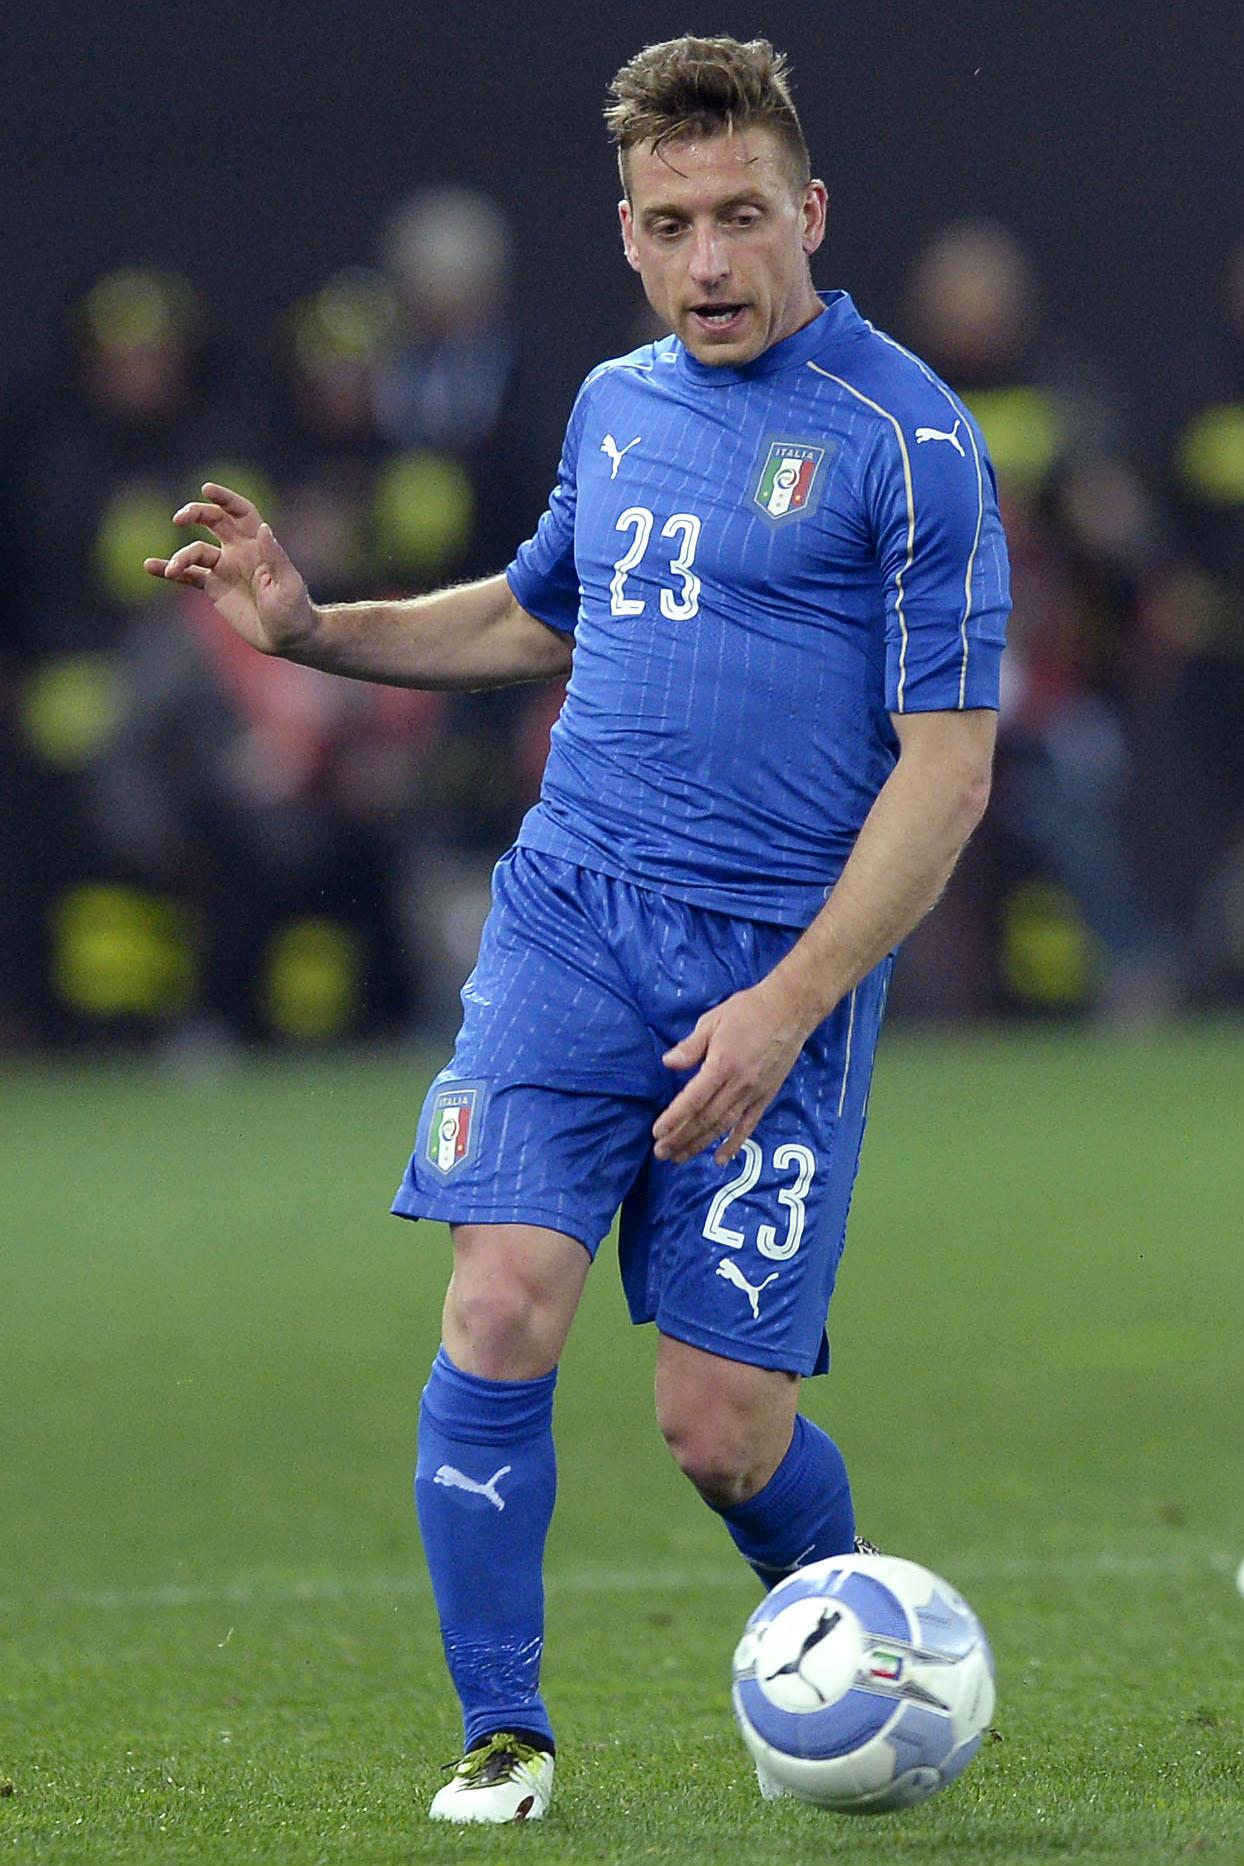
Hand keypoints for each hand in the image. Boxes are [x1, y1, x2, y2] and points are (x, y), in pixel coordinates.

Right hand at [143, 482, 313, 655]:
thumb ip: (275, 557)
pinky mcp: (213, 587)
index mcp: (258, 544)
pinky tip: (150, 567)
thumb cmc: (293, 610)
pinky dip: (169, 570)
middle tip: (180, 518)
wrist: (286, 638)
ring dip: (181, 556)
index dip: (225, 499)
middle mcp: (238, 551)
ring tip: (174, 568)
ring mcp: (224, 568)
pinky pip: (188, 575)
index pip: (240, 512)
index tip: (206, 489)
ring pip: (195, 551)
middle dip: (196, 514)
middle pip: (213, 521)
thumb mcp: (288, 584)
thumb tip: (262, 528)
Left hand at [652, 980, 812, 1166]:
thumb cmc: (747, 1011)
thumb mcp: (712, 1021)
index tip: (657, 1133)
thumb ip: (690, 1047)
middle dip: (681, 1138)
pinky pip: (748, 1125)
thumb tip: (668, 1064)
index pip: (693, 1099)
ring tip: (680, 1157)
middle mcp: (738, 1084)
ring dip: (700, 1144)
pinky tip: (720, 1159)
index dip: (674, 1119)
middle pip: (705, 1119)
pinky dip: (734, 1144)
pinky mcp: (766, 1096)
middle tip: (662, 1153)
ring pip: (723, 1126)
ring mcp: (754, 1093)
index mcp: (722, 1065)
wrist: (790, 1010)